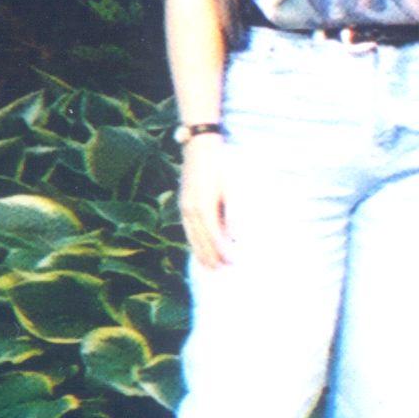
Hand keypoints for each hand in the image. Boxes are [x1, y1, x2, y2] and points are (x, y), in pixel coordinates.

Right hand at [179, 138, 232, 269]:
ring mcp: (185, 205)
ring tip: (209, 267)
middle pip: (200, 240)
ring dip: (200, 253)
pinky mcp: (184, 202)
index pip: (213, 236)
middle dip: (211, 257)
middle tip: (222, 271)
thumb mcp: (231, 188)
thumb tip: (234, 236)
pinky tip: (198, 248)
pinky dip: (193, 241)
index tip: (232, 263)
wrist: (201, 146)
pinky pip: (187, 227)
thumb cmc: (221, 166)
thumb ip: (232, 213)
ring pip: (191, 236)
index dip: (222, 251)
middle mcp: (191, 208)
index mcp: (204, 206)